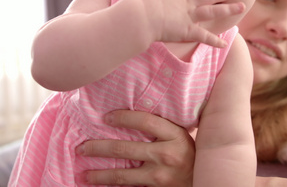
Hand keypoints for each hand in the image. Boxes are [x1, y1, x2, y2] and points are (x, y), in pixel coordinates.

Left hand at [76, 110, 194, 185]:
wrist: (205, 180)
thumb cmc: (191, 155)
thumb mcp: (182, 136)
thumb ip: (163, 127)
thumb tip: (134, 108)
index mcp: (176, 135)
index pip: (145, 121)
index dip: (123, 117)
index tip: (106, 117)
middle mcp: (167, 155)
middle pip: (125, 148)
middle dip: (98, 148)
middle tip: (81, 148)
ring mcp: (161, 176)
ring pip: (122, 174)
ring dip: (99, 175)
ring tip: (83, 174)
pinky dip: (113, 186)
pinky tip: (99, 185)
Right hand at [139, 0, 243, 47]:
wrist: (142, 16)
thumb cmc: (139, 6)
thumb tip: (138, 1)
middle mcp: (187, 1)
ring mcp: (190, 15)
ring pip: (213, 10)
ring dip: (229, 8)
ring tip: (242, 6)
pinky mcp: (188, 30)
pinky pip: (204, 36)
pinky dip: (214, 41)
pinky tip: (224, 43)